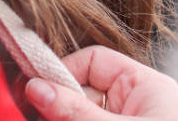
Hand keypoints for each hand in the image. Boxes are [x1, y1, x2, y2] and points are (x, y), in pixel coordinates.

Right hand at [25, 45, 177, 120]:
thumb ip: (77, 112)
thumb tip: (36, 88)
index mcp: (144, 86)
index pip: (93, 62)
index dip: (62, 72)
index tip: (34, 93)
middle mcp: (133, 105)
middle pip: (80, 94)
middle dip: (58, 109)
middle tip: (34, 117)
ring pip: (78, 118)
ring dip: (63, 120)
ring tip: (41, 119)